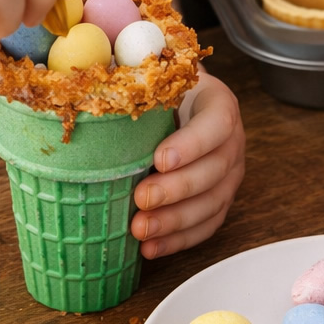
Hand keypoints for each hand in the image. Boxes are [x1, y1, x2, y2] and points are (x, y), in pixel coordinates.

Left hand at [131, 68, 244, 258]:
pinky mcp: (220, 200)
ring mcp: (230, 174)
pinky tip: (151, 249)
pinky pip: (206, 225)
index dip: (191, 145)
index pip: (216, 124)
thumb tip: (91, 75)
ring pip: (212, 203)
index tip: (159, 159)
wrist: (182, 105)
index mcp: (219, 104)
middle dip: (176, 190)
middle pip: (214, 170)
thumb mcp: (154, 75)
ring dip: (176, 221)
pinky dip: (178, 240)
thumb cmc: (162, 90)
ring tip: (140, 230)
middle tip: (141, 199)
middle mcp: (232, 141)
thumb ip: (133, 77)